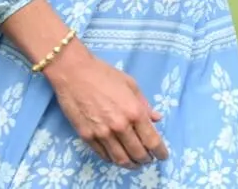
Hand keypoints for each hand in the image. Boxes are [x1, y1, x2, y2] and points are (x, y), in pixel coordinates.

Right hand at [45, 44, 169, 168]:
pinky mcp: (87, 137)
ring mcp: (102, 133)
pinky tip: (118, 158)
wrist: (75, 74)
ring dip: (130, 164)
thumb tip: (157, 118)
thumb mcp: (131, 85)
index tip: (163, 156)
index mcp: (134, 112)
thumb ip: (144, 104)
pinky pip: (103, 155)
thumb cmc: (105, 75)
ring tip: (136, 164)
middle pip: (137, 153)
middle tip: (149, 160)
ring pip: (120, 158)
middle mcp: (120, 126)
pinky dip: (113, 160)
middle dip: (146, 160)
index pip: (151, 140)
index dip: (160, 151)